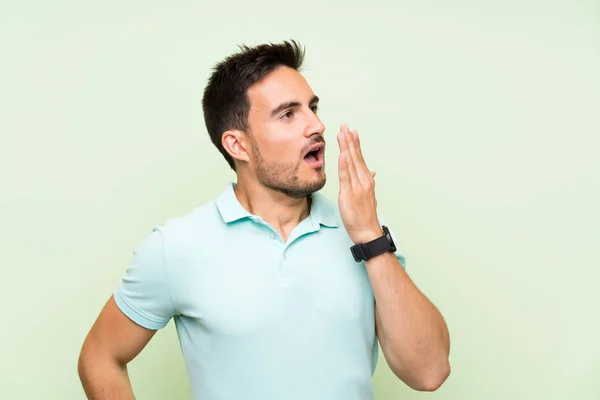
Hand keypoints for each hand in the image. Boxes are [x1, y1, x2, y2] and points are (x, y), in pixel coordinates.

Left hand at [337, 124, 382, 243]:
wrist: (367, 231)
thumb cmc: (365, 215)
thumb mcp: (368, 196)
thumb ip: (367, 182)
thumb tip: (371, 171)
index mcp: (366, 179)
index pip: (359, 158)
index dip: (354, 144)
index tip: (351, 131)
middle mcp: (364, 180)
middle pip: (356, 156)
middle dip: (350, 140)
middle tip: (345, 125)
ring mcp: (357, 186)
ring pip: (351, 162)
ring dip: (347, 147)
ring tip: (342, 134)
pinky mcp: (350, 194)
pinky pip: (346, 177)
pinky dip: (344, 164)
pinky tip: (342, 154)